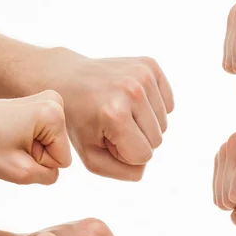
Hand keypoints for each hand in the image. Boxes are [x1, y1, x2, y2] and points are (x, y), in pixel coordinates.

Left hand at [0, 90, 70, 184]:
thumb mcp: (22, 173)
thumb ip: (50, 176)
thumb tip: (56, 167)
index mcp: (54, 114)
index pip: (63, 160)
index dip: (38, 162)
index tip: (15, 149)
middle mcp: (55, 101)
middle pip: (58, 150)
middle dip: (35, 154)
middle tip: (9, 145)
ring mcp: (47, 99)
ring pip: (51, 143)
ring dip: (30, 147)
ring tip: (8, 138)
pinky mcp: (38, 102)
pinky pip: (44, 135)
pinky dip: (27, 139)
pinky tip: (9, 132)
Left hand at [25, 49, 173, 180]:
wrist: (67, 78)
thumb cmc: (78, 121)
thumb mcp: (90, 155)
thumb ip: (121, 171)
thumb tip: (145, 164)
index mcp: (115, 114)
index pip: (144, 156)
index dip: (125, 153)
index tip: (106, 139)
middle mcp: (132, 91)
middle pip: (157, 140)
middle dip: (135, 139)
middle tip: (111, 125)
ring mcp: (142, 74)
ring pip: (164, 123)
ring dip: (144, 124)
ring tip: (119, 111)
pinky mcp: (150, 65)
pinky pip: (168, 104)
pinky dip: (153, 108)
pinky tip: (131, 101)